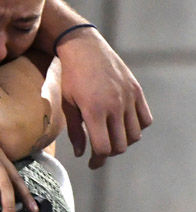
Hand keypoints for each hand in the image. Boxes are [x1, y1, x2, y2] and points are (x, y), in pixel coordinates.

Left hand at [57, 29, 152, 167]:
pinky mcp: (136, 90)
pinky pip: (145, 119)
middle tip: (99, 151)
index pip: (103, 148)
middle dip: (109, 152)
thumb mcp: (67, 104)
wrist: (83, 48)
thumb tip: (81, 153)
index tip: (92, 163)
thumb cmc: (70, 77)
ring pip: (135, 135)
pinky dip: (137, 127)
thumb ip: (75, 131)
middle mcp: (114, 106)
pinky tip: (124, 125)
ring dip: (123, 141)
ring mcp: (128, 98)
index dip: (97, 160)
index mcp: (94, 110)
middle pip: (120, 145)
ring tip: (111, 137)